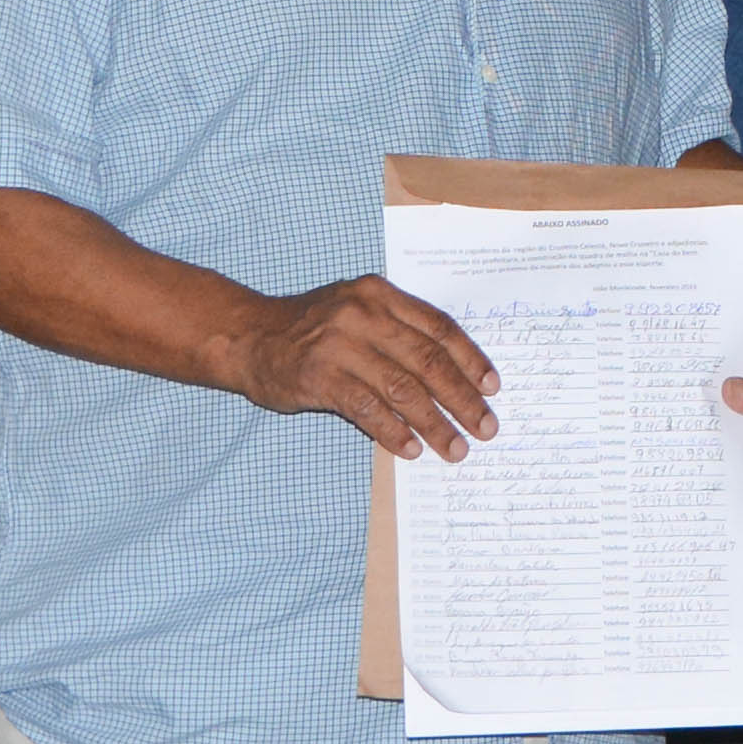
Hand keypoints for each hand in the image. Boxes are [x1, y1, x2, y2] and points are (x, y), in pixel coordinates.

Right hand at [227, 274, 496, 457]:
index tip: (492, 387)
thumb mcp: (358, 309)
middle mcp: (364, 314)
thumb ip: (399, 330)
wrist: (249, 335)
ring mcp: (341, 345)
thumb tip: (454, 374)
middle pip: (428, 361)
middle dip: (463, 399)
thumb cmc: (312, 328)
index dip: (471, 359)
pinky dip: (394, 432)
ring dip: (435, 424)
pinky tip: (411, 449)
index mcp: (380, 295)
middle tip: (486, 427)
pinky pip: (368, 409)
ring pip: (404, 389)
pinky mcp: (320, 377)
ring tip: (455, 448)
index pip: (439, 328)